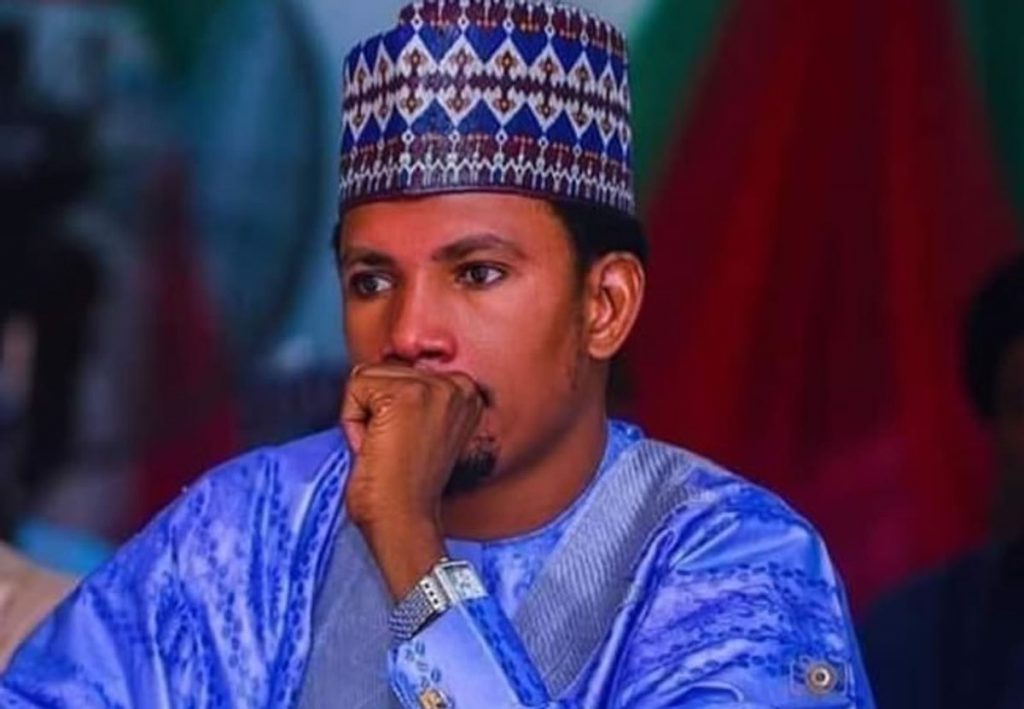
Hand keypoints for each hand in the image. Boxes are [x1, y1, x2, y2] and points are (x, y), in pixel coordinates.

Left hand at [341, 364, 484, 596]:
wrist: (404, 523)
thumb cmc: (405, 486)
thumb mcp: (421, 428)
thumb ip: (413, 396)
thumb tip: (378, 364)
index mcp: (466, 392)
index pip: (400, 371)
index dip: (388, 411)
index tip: (407, 446)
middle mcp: (458, 383)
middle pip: (383, 369)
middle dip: (374, 411)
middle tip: (394, 451)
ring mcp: (434, 387)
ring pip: (366, 376)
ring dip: (363, 417)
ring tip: (386, 450)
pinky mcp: (406, 394)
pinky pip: (354, 388)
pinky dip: (352, 422)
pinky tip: (376, 448)